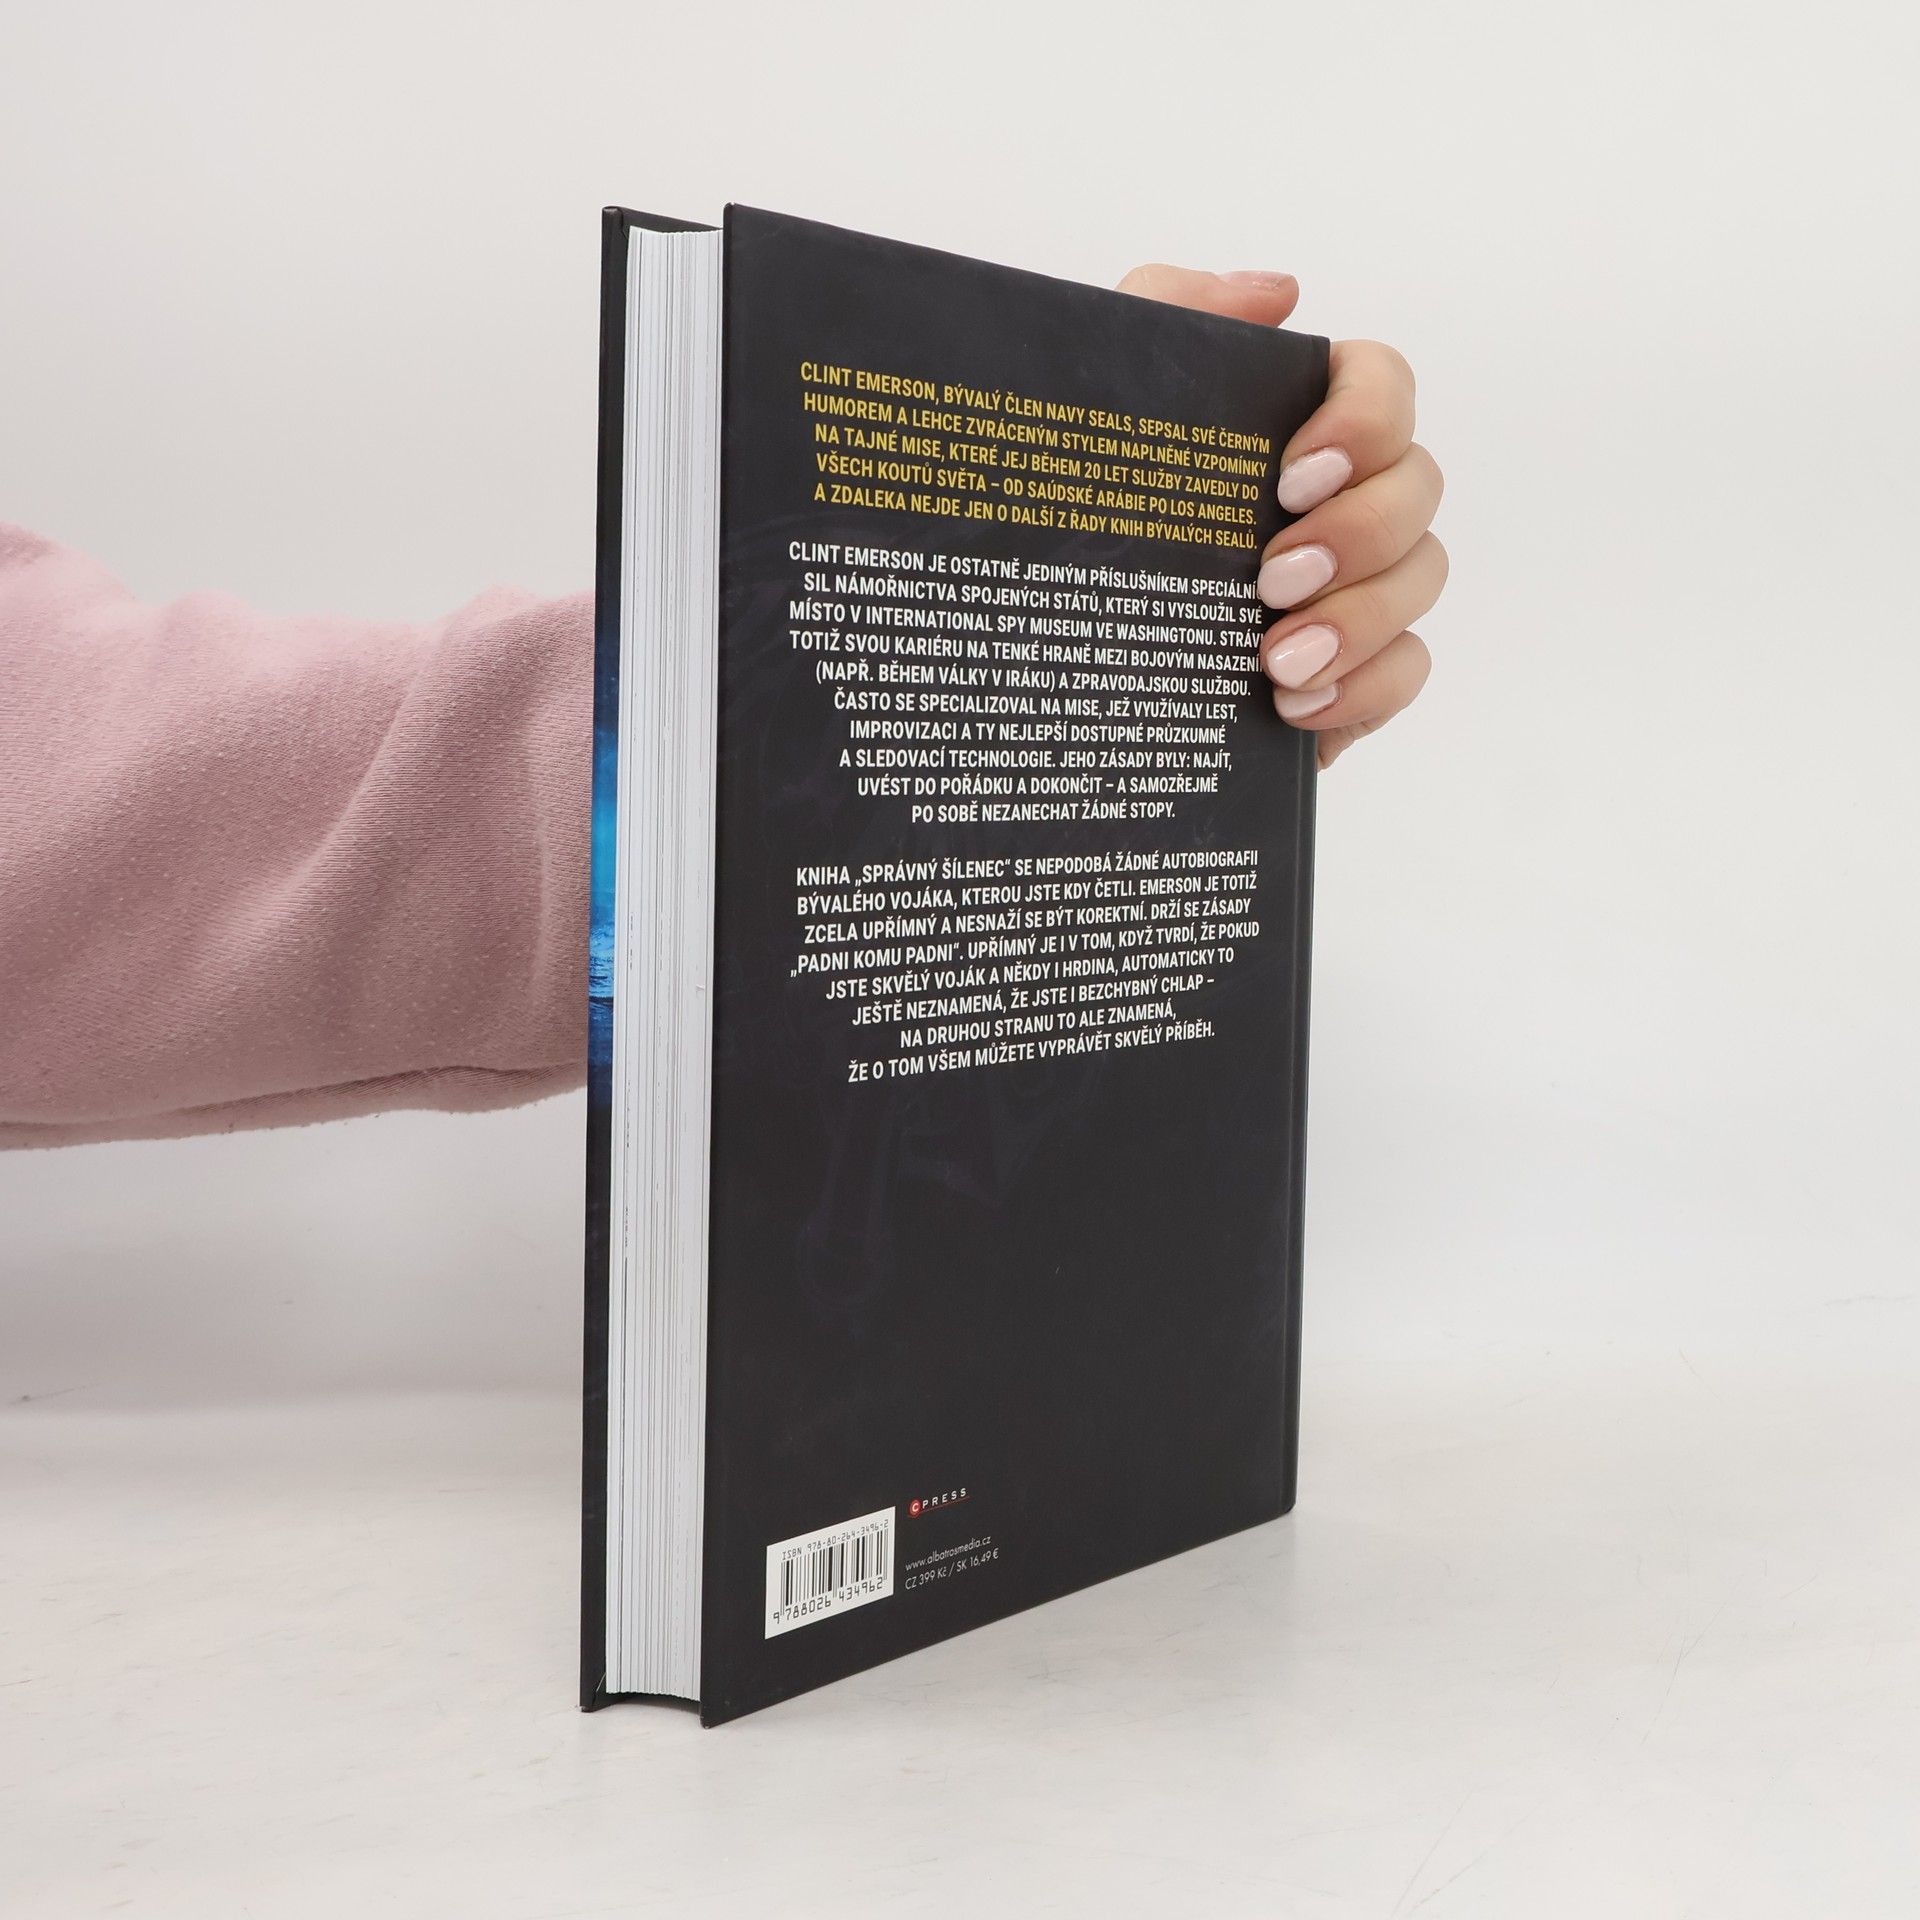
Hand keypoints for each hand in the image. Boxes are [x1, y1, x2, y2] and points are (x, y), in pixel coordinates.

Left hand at [1117, 266, 1444, 767]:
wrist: (1035, 653)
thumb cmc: (1072, 511)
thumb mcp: (1092, 400)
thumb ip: (1170, 312)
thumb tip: (1281, 294)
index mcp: (1292, 425)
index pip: (1383, 384)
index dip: (1364, 423)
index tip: (1292, 477)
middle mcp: (1339, 499)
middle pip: (1418, 487)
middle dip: (1358, 534)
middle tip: (1273, 581)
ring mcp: (1354, 587)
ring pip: (1421, 578)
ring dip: (1359, 618)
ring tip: (1276, 662)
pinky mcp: (1350, 670)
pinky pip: (1408, 669)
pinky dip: (1364, 686)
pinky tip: (1296, 705)